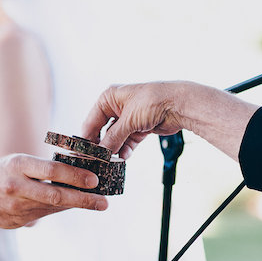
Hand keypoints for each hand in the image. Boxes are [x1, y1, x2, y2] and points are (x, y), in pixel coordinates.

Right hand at [0, 154, 107, 227]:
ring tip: (97, 202)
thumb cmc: (4, 171)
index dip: (75, 176)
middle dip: (83, 199)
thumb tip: (79, 174)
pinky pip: (44, 215)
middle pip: (55, 194)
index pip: (51, 170)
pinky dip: (59, 209)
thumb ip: (45, 168)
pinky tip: (72, 204)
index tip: (95, 180)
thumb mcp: (20, 161)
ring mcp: (15, 207)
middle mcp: (16, 187)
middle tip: (104, 202)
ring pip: (52, 207)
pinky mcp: (15, 222)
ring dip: (76, 204)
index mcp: (18, 166)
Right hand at [83, 81, 257, 160]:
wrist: (178, 105)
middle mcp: (117, 107)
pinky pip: (127, 142)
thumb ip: (112, 138)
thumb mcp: (128, 120)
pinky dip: (125, 150)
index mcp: (109, 98)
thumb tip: (101, 152)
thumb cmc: (153, 100)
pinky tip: (123, 158)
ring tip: (109, 162)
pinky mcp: (139, 128)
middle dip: (101, 145)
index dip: (87, 137)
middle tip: (95, 160)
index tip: (83, 153)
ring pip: (115, 138)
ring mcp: (128, 118)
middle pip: (102, 130)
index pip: (91, 120)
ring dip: (114, 149)